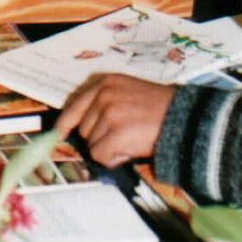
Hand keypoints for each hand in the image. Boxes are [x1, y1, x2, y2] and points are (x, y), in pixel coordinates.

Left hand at [56, 73, 174, 167]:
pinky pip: (101, 155)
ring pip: (92, 144)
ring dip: (109, 148)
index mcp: (105, 82)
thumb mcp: (127, 93)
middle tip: (125, 136)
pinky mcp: (116, 132)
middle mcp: (103, 94)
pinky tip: (130, 150)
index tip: (58, 134)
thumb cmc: (159, 109)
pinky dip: (113, 158)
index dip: (65, 122)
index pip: (75, 104)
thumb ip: (105, 103)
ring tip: (131, 139)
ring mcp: (109, 113)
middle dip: (100, 137)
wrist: (184, 118)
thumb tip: (84, 127)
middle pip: (83, 128)